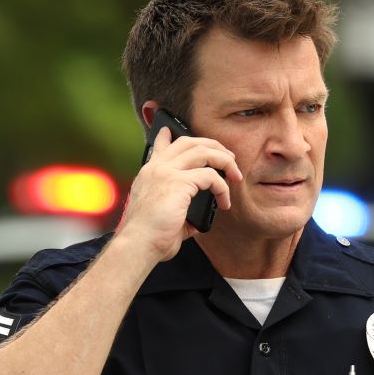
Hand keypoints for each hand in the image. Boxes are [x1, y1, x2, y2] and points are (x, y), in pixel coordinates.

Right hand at [118, 126, 242, 262]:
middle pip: (189, 142)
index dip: (167, 136)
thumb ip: (179, 209)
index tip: (170, 129)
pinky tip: (225, 201)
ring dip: (224, 161)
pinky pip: (211, 176)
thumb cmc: (149, 237)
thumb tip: (195, 218)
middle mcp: (156, 168)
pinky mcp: (179, 182)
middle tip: (229, 158)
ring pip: (203, 151)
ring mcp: (167, 172)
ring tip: (235, 175)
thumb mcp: (163, 216)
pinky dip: (222, 188)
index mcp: (149, 174)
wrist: (138, 244)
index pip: (160, 146)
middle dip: (213, 146)